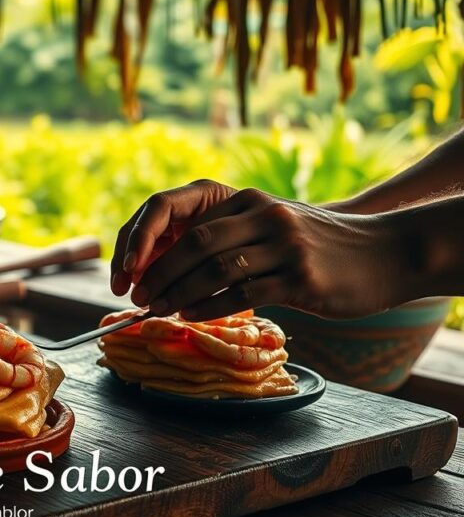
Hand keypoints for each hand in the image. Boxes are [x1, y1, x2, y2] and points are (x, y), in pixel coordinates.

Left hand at [112, 184, 404, 320]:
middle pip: (195, 244)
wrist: (385, 254)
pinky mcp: (300, 278)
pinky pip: (243, 294)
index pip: (185, 218)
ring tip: (159, 310)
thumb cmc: (316, 247)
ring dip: (179, 294)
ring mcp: (284, 246)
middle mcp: (265, 216)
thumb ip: (228, 238)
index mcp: (249, 200)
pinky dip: (210, 308)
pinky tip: (192, 317)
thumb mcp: (271, 227)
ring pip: (215, 271)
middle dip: (160, 274)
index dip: (151, 244)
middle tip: (139, 297)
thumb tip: (170, 266)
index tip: (131, 271)